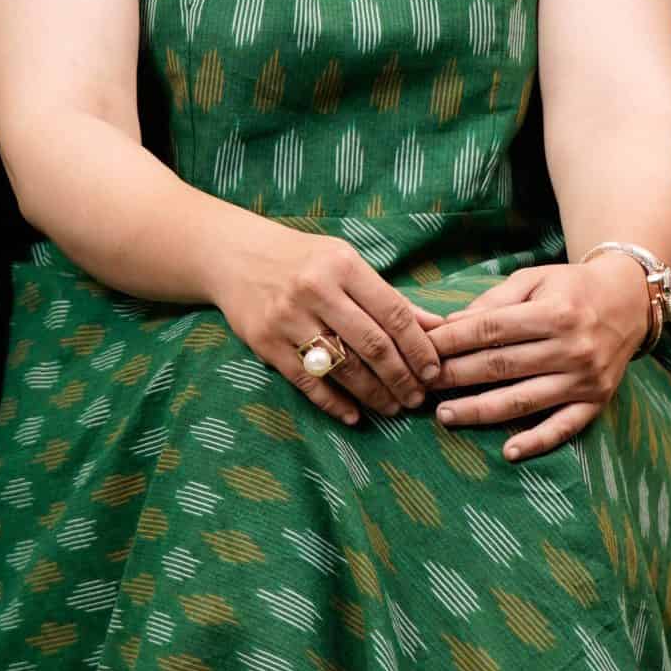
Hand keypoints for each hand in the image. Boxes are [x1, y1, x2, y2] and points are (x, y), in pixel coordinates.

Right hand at [209, 221, 441, 424]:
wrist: (235, 256)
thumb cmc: (302, 260)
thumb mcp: (346, 263)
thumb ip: (388, 296)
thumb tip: (436, 326)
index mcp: (343, 265)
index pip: (394, 313)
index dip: (419, 348)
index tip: (434, 372)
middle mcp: (316, 290)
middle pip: (372, 345)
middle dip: (401, 377)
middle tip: (417, 399)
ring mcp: (288, 318)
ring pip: (342, 367)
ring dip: (373, 394)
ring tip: (392, 408)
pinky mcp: (266, 342)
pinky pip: (307, 381)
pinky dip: (334, 403)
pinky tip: (353, 415)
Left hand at [425, 256, 651, 460]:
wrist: (629, 301)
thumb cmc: (571, 288)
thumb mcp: (534, 279)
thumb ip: (493, 302)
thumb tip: (450, 326)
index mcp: (555, 313)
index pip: (490, 329)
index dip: (452, 341)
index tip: (423, 349)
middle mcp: (572, 348)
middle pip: (501, 366)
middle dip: (456, 376)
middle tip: (423, 385)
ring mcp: (585, 379)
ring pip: (523, 401)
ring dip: (480, 411)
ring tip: (445, 415)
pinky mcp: (596, 401)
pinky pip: (564, 428)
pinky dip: (536, 441)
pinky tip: (508, 451)